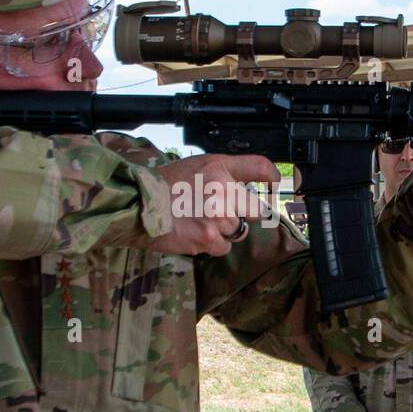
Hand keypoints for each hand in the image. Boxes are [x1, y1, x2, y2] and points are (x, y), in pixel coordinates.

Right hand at [149, 154, 278, 256]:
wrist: (138, 206)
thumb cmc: (166, 184)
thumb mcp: (199, 164)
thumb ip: (229, 170)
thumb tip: (260, 178)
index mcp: (219, 168)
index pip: (260, 168)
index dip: (272, 178)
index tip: (273, 183)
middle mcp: (223, 191)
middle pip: (255, 209)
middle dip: (241, 212)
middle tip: (219, 210)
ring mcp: (217, 217)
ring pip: (239, 230)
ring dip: (225, 230)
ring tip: (201, 221)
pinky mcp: (209, 239)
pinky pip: (224, 247)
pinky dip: (213, 244)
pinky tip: (196, 232)